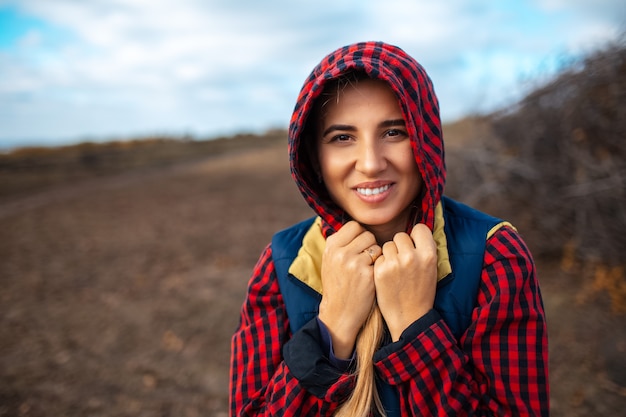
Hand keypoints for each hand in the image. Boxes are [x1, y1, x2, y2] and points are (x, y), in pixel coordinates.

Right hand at [318, 221, 380, 358]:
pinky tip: (372, 279)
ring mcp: (354, 263)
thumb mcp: (331, 260)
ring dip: (377, 257)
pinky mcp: (368, 275)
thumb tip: (358, 226)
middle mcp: (341, 252)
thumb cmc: (338, 285)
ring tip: (367, 270)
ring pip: (377, 247)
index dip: (361, 235)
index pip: (354, 226)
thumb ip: (342, 243)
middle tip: (365, 261)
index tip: (360, 247)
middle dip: (370, 246)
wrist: (339, 313)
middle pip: (367, 235)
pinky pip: (382, 261)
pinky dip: (380, 269)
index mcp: (331, 246)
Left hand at [374, 223, 436, 340]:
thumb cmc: (421, 293)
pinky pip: (379, 257)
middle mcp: (412, 257)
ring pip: (388, 245)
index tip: (413, 245)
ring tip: (395, 271)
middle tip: (403, 261)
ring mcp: (395, 264)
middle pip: (401, 236)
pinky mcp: (380, 271)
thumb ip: (423, 250)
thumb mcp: (430, 269)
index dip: (415, 236)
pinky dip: (381, 264)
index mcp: (428, 255)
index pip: (419, 228)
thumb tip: (414, 231)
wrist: (410, 318)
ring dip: (389, 254)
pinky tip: (387, 277)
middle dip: (400, 246)